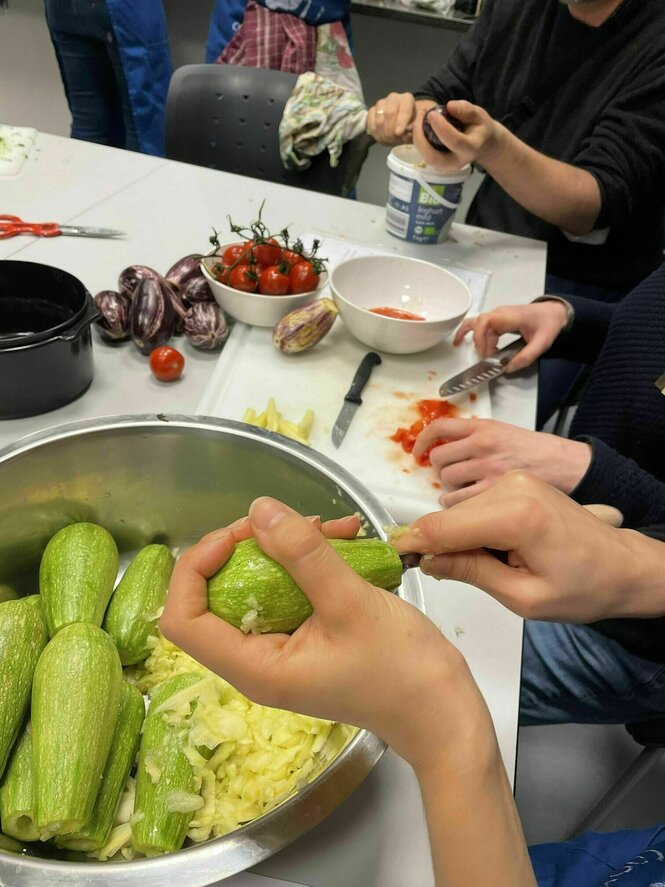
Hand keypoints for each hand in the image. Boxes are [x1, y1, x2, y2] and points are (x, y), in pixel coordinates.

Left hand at [161, 499, 487, 772]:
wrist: (442, 710)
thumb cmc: (400, 669)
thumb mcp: (350, 603)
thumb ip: (303, 555)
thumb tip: (259, 510)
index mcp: (255, 667)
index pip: (184, 620)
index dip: (196, 570)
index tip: (237, 535)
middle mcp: (259, 660)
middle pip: (219, 595)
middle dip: (250, 548)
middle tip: (286, 520)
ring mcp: (285, 648)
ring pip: (260, 586)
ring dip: (288, 548)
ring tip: (331, 525)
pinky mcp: (309, 636)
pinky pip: (293, 590)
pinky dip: (312, 561)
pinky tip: (345, 537)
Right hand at [367, 93, 435, 145]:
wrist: (401, 123)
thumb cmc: (410, 124)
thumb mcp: (416, 127)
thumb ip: (413, 129)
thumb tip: (406, 133)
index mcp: (407, 99)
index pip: (404, 109)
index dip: (401, 121)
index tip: (399, 133)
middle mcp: (393, 97)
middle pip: (389, 113)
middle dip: (391, 129)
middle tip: (392, 140)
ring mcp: (381, 103)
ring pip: (379, 119)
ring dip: (383, 133)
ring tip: (388, 140)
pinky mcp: (372, 110)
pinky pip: (370, 122)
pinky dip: (375, 132)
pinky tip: (380, 137)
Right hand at [392, 471, 655, 622]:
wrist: (621, 565)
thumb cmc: (582, 588)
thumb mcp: (523, 597)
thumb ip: (471, 573)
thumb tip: (426, 561)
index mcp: (516, 516)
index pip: (442, 528)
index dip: (412, 545)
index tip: (392, 560)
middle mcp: (512, 486)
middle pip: (447, 518)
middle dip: (437, 546)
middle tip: (447, 577)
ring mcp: (514, 479)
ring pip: (458, 511)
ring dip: (457, 538)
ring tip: (488, 566)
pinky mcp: (515, 480)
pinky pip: (475, 505)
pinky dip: (472, 528)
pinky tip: (493, 549)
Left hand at [412, 99, 501, 171]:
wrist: (481, 146)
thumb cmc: (479, 128)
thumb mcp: (479, 115)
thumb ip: (466, 110)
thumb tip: (449, 106)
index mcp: (470, 149)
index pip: (454, 142)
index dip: (441, 128)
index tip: (431, 113)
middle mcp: (457, 162)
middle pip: (433, 157)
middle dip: (421, 137)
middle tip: (419, 115)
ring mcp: (446, 167)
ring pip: (426, 157)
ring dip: (417, 138)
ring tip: (418, 118)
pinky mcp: (438, 166)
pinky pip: (424, 155)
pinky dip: (419, 141)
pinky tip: (420, 126)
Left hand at [414, 417, 591, 506]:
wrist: (564, 465)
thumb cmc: (534, 451)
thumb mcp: (503, 431)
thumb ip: (474, 436)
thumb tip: (443, 446)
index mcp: (482, 428)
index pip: (439, 427)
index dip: (422, 440)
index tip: (417, 452)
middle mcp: (482, 446)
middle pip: (439, 460)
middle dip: (441, 470)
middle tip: (452, 476)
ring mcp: (488, 469)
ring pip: (446, 482)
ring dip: (448, 490)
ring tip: (463, 492)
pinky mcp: (494, 492)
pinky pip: (458, 502)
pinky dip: (456, 506)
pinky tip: (466, 506)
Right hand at [454, 301, 568, 371]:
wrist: (554, 313)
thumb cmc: (548, 325)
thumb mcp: (542, 343)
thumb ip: (526, 357)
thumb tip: (508, 368)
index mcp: (508, 316)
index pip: (485, 322)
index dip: (479, 337)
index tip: (485, 354)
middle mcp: (499, 314)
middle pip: (479, 324)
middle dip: (477, 342)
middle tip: (484, 359)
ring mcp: (498, 316)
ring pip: (477, 325)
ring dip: (470, 336)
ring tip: (459, 346)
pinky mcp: (498, 321)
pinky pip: (481, 327)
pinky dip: (473, 334)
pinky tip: (465, 342)